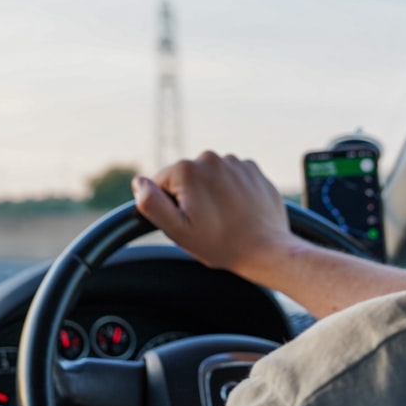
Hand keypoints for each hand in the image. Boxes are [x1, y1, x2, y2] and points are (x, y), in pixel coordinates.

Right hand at [132, 151, 305, 280]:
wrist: (267, 248)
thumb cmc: (221, 243)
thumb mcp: (177, 230)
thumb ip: (152, 203)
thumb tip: (139, 182)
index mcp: (187, 169)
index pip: (161, 183)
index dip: (169, 206)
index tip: (187, 221)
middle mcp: (211, 158)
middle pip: (186, 178)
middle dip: (190, 197)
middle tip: (206, 223)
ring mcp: (234, 162)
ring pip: (209, 177)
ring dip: (211, 193)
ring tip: (224, 218)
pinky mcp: (252, 169)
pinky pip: (231, 177)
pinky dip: (231, 190)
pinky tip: (238, 210)